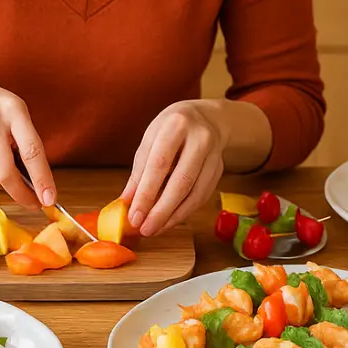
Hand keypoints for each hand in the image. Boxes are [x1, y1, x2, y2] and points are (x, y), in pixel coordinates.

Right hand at [0, 73, 54, 208]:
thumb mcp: (18, 113)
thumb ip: (28, 142)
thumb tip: (38, 184)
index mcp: (14, 112)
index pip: (31, 151)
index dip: (42, 178)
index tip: (49, 200)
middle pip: (6, 173)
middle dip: (22, 195)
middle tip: (34, 204)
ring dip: (5, 184)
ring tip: (9, 171)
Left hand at [121, 101, 225, 236]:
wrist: (206, 118)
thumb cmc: (172, 128)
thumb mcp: (151, 139)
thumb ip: (140, 170)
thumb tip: (127, 201)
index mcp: (176, 125)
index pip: (159, 164)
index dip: (146, 193)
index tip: (134, 216)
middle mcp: (200, 139)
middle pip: (181, 182)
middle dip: (161, 211)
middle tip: (145, 229)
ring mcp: (214, 155)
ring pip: (195, 193)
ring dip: (174, 216)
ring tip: (155, 229)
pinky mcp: (219, 169)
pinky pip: (202, 196)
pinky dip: (185, 212)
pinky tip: (170, 220)